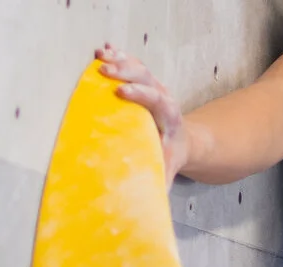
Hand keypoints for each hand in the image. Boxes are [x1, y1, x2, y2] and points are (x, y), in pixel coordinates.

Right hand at [94, 44, 189, 189]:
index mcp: (170, 116)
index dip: (140, 94)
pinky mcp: (144, 83)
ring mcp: (154, 86)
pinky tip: (101, 48)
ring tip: (98, 54)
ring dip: (120, 60)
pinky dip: (118, 56)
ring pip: (139, 68)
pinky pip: (132, 66)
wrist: (183, 141)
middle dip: (126, 72)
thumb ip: (159, 182)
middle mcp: (164, 97)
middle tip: (103, 70)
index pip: (157, 99)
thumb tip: (149, 202)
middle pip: (147, 78)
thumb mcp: (167, 169)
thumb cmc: (170, 157)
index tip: (120, 92)